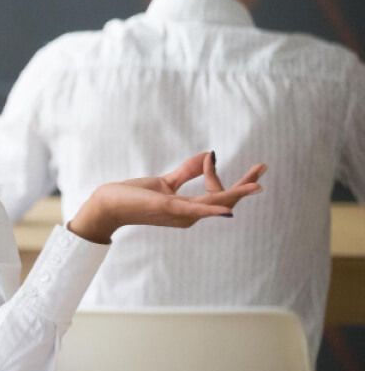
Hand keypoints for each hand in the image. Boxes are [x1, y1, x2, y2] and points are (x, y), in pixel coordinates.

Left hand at [68, 151, 265, 243]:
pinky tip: (228, 208)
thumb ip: (187, 171)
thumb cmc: (134, 196)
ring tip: (257, 184)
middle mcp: (189, 215)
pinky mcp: (168, 207)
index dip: (216, 174)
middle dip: (245, 186)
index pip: (217, 194)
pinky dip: (212, 208)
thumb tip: (209, 155)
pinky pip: (195, 208)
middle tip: (263, 168)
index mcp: (189, 210)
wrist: (108, 205)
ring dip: (237, 192)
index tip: (209, 156)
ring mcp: (180, 213)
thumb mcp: (166, 182)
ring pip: (215, 203)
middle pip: (224, 201)